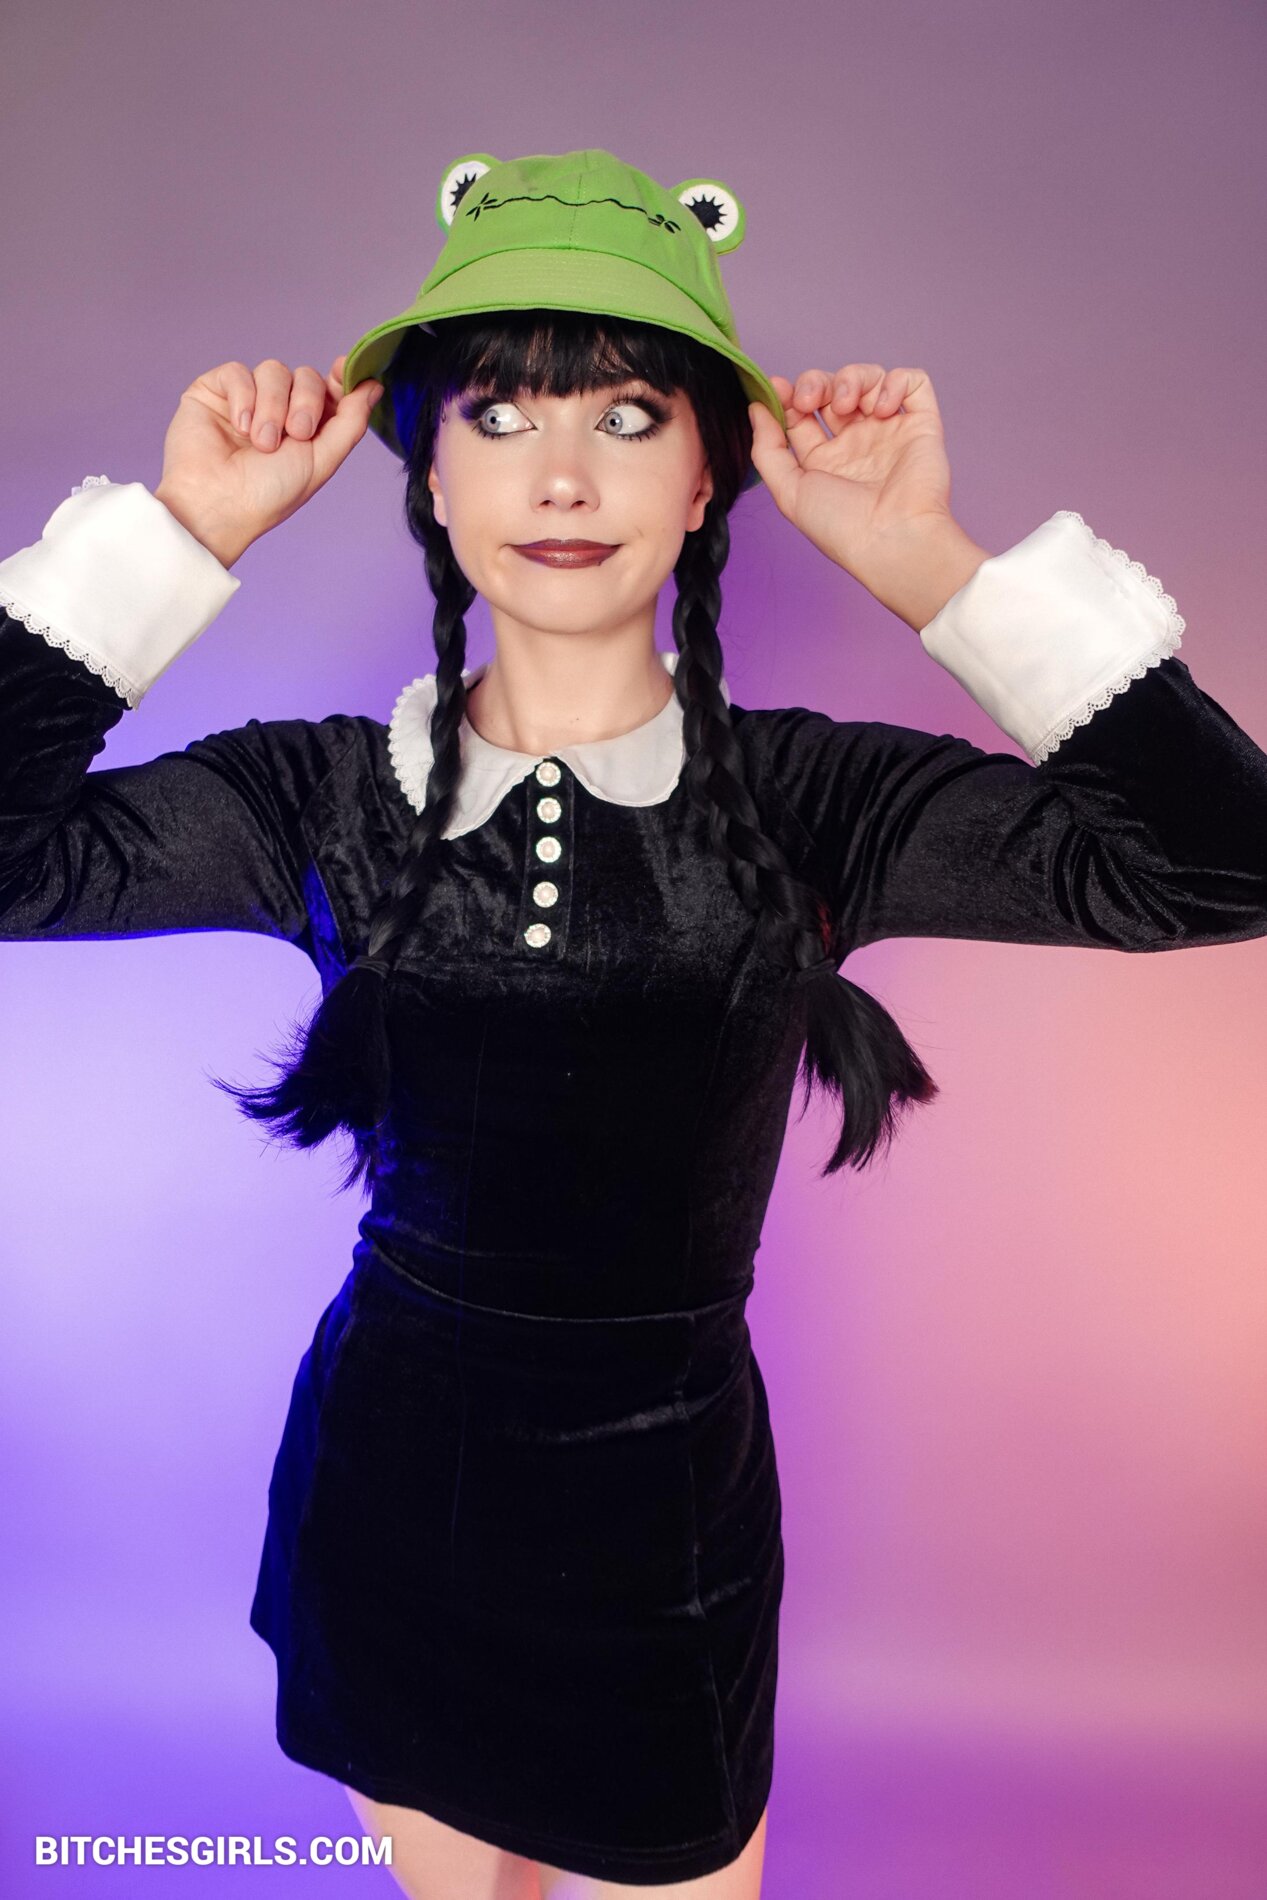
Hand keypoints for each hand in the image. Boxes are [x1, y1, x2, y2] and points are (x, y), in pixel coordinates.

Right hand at [154, 354, 384, 566]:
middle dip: (305, 402)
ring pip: (273, 370)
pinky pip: (237, 371)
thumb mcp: (323, 460)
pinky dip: (243, 397)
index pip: (329, 387)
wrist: (219, 504)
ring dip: (272, 407)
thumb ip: (351, 421)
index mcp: (307, 427)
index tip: (342, 373)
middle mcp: (278, 410)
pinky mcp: (215, 391)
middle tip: (296, 434)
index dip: (339, 378)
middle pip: (305, 375)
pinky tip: (239, 427)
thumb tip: (375, 386)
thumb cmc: (269, 494)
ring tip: (262, 442)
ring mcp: (247, 399)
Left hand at [748, 363, 956, 582]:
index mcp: (825, 460)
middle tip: (810, 399)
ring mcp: (889, 431)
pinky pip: (912, 383)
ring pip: (870, 379)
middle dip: (817, 383)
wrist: (892, 539)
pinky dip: (896, 382)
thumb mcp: (789, 492)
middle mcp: (857, 443)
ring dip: (852, 379)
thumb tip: (756, 409)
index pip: (803, 413)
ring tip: (848, 405)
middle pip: (832, 389)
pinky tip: (882, 408)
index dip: (787, 396)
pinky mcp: (921, 424)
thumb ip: (767, 449)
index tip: (778, 390)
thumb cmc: (841, 527)